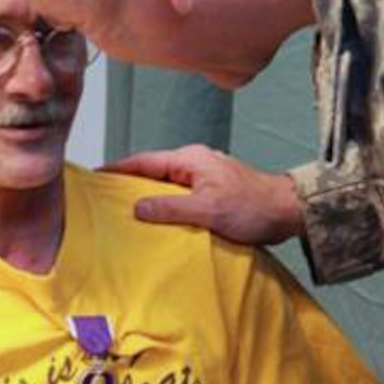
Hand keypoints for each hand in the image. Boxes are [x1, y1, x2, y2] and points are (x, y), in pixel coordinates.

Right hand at [102, 144, 305, 244]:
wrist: (289, 212)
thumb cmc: (253, 207)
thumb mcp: (208, 209)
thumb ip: (170, 207)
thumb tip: (137, 206)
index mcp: (190, 160)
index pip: (143, 161)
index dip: (118, 170)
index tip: (95, 178)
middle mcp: (195, 164)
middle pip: (152, 172)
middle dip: (128, 184)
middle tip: (103, 200)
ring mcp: (204, 178)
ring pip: (166, 186)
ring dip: (148, 198)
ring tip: (124, 215)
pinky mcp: (212, 193)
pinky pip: (180, 197)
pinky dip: (166, 207)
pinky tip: (158, 223)